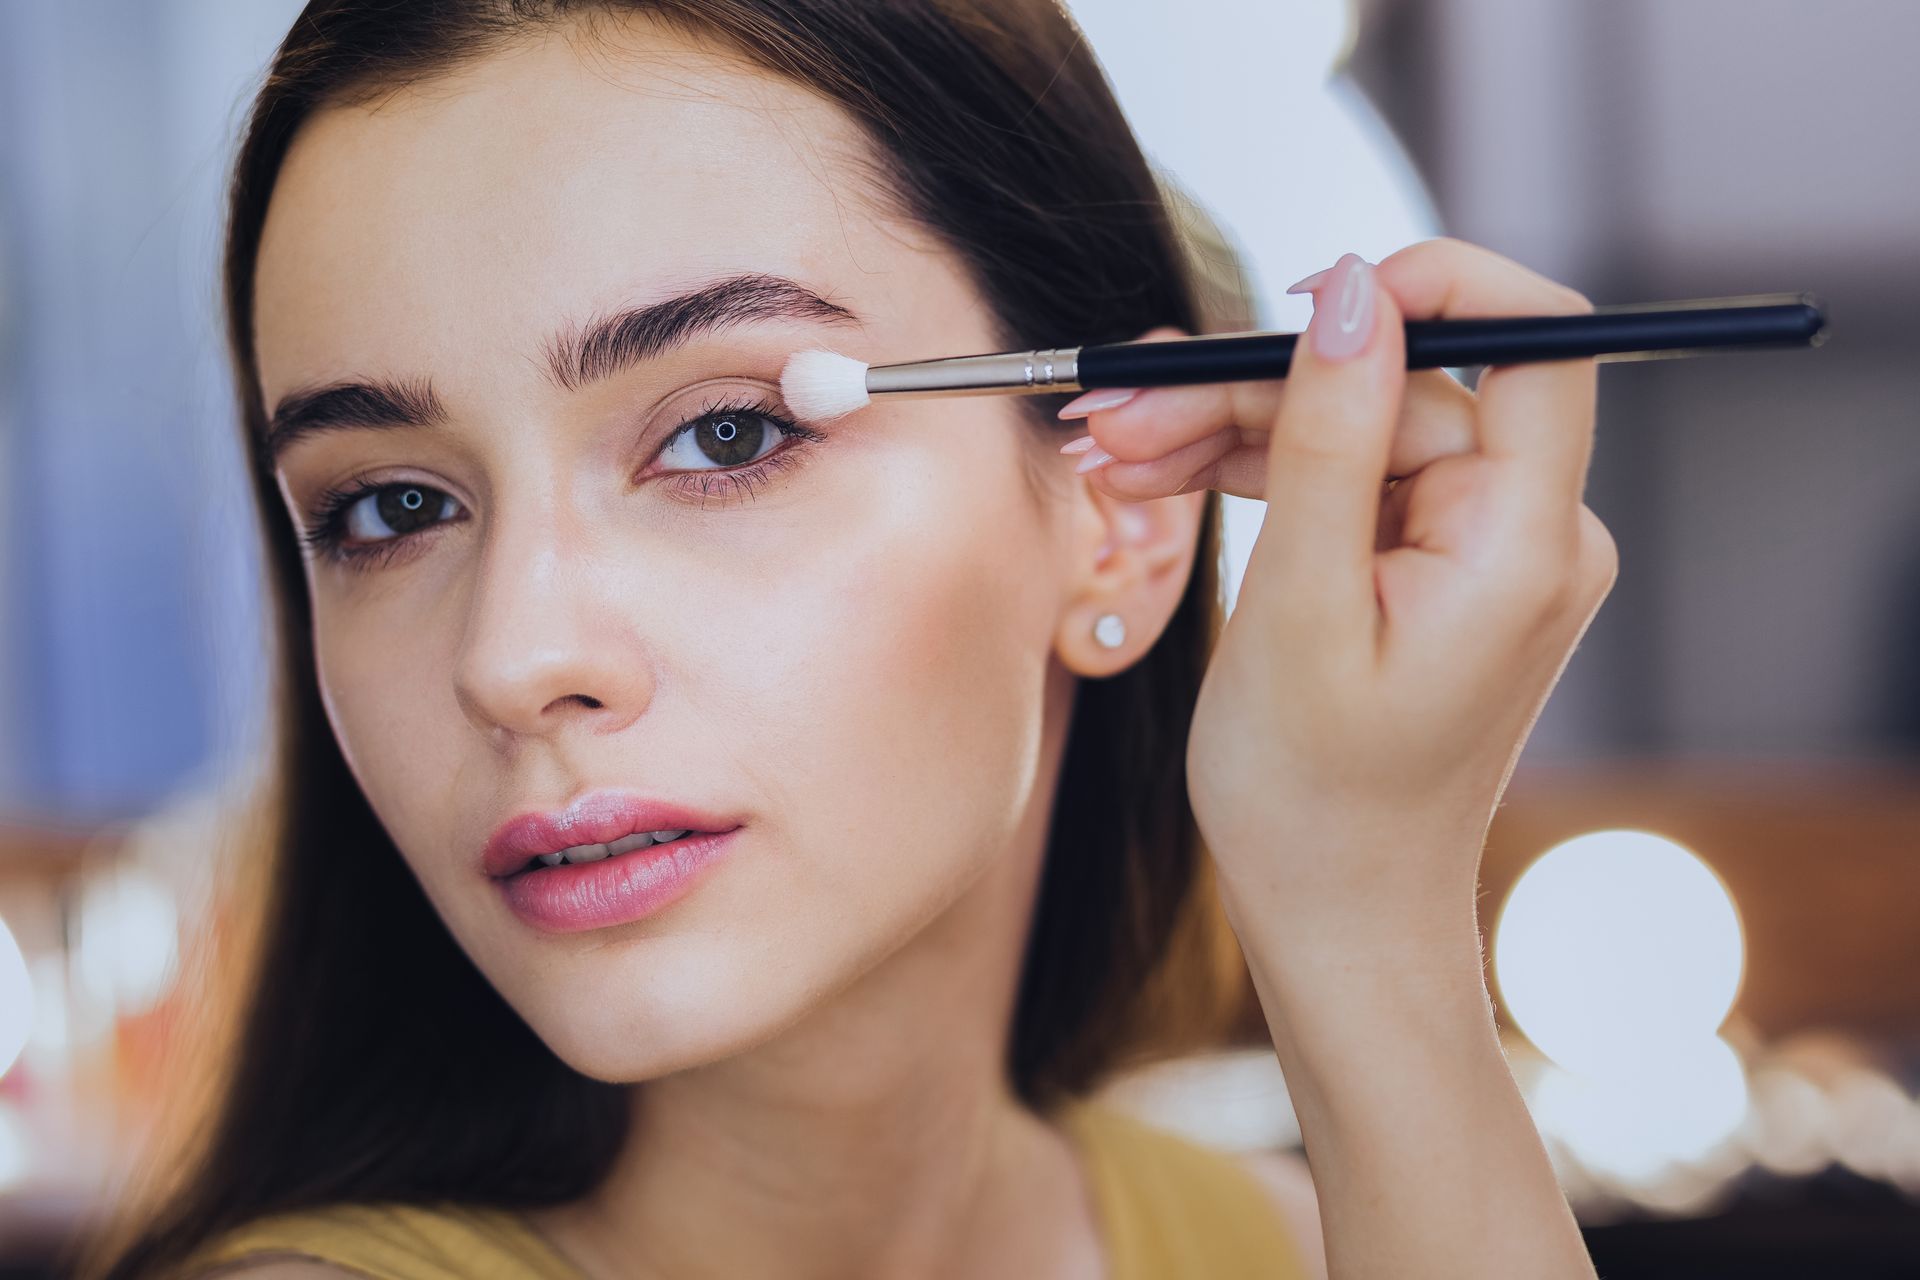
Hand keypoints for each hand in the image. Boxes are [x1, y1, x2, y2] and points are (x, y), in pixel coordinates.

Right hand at [1066, 238, 1617, 957]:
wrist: (1336, 917)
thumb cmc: (1311, 797)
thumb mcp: (1298, 607)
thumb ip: (1326, 437)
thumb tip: (1353, 289)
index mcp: (1523, 544)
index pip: (1529, 340)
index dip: (1426, 286)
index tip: (1300, 299)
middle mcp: (1527, 534)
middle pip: (1398, 389)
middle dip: (1248, 388)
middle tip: (1116, 412)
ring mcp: (1482, 552)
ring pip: (1356, 430)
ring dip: (1228, 430)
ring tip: (1108, 453)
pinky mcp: (1436, 569)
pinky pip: (1349, 482)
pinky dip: (1256, 475)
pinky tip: (1156, 480)